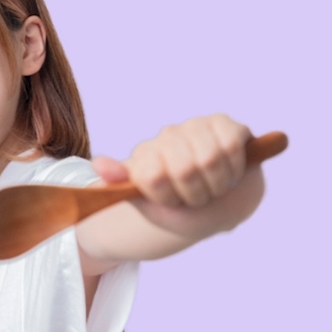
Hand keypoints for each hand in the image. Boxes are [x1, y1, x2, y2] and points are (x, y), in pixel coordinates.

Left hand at [92, 114, 252, 208]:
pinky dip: (234, 169)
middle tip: (197, 198)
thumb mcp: (148, 206)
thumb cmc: (181, 207)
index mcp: (146, 156)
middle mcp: (168, 136)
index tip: (171, 201)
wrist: (217, 205)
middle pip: (184, 170)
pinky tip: (229, 173)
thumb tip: (98, 164)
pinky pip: (231, 145)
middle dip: (195, 195)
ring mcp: (196, 127)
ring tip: (213, 188)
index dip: (167, 197)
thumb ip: (121, 187)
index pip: (152, 177)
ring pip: (210, 159)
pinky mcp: (225, 125)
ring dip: (217, 186)